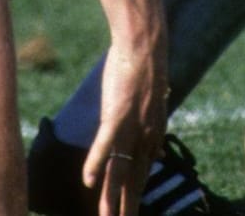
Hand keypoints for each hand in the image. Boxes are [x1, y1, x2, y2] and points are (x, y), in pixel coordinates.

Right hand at [84, 38, 167, 215]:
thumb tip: (155, 153)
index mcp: (152, 136)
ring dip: (111, 198)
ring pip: (119, 170)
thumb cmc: (146, 71)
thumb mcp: (153, 106)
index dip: (135, 195)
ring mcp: (131, 127)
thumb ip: (152, 131)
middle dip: (127, 207)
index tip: (130, 212)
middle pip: (133, 180)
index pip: (141, 174)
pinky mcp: (118, 114)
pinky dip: (97, 162)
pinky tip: (89, 182)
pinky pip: (105, 144)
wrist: (146, 45)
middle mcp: (144, 137)